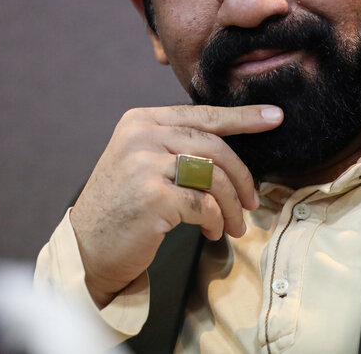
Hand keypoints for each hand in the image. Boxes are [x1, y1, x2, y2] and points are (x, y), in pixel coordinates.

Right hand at [69, 104, 282, 307]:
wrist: (86, 247)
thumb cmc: (123, 205)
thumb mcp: (143, 160)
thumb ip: (177, 144)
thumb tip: (232, 144)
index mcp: (141, 120)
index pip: (203, 114)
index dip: (243, 117)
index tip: (274, 117)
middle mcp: (141, 135)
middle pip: (214, 146)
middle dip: (242, 176)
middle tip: (253, 200)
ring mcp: (145, 164)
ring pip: (214, 176)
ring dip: (232, 205)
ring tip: (235, 224)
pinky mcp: (153, 196)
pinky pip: (205, 205)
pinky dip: (216, 221)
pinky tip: (212, 231)